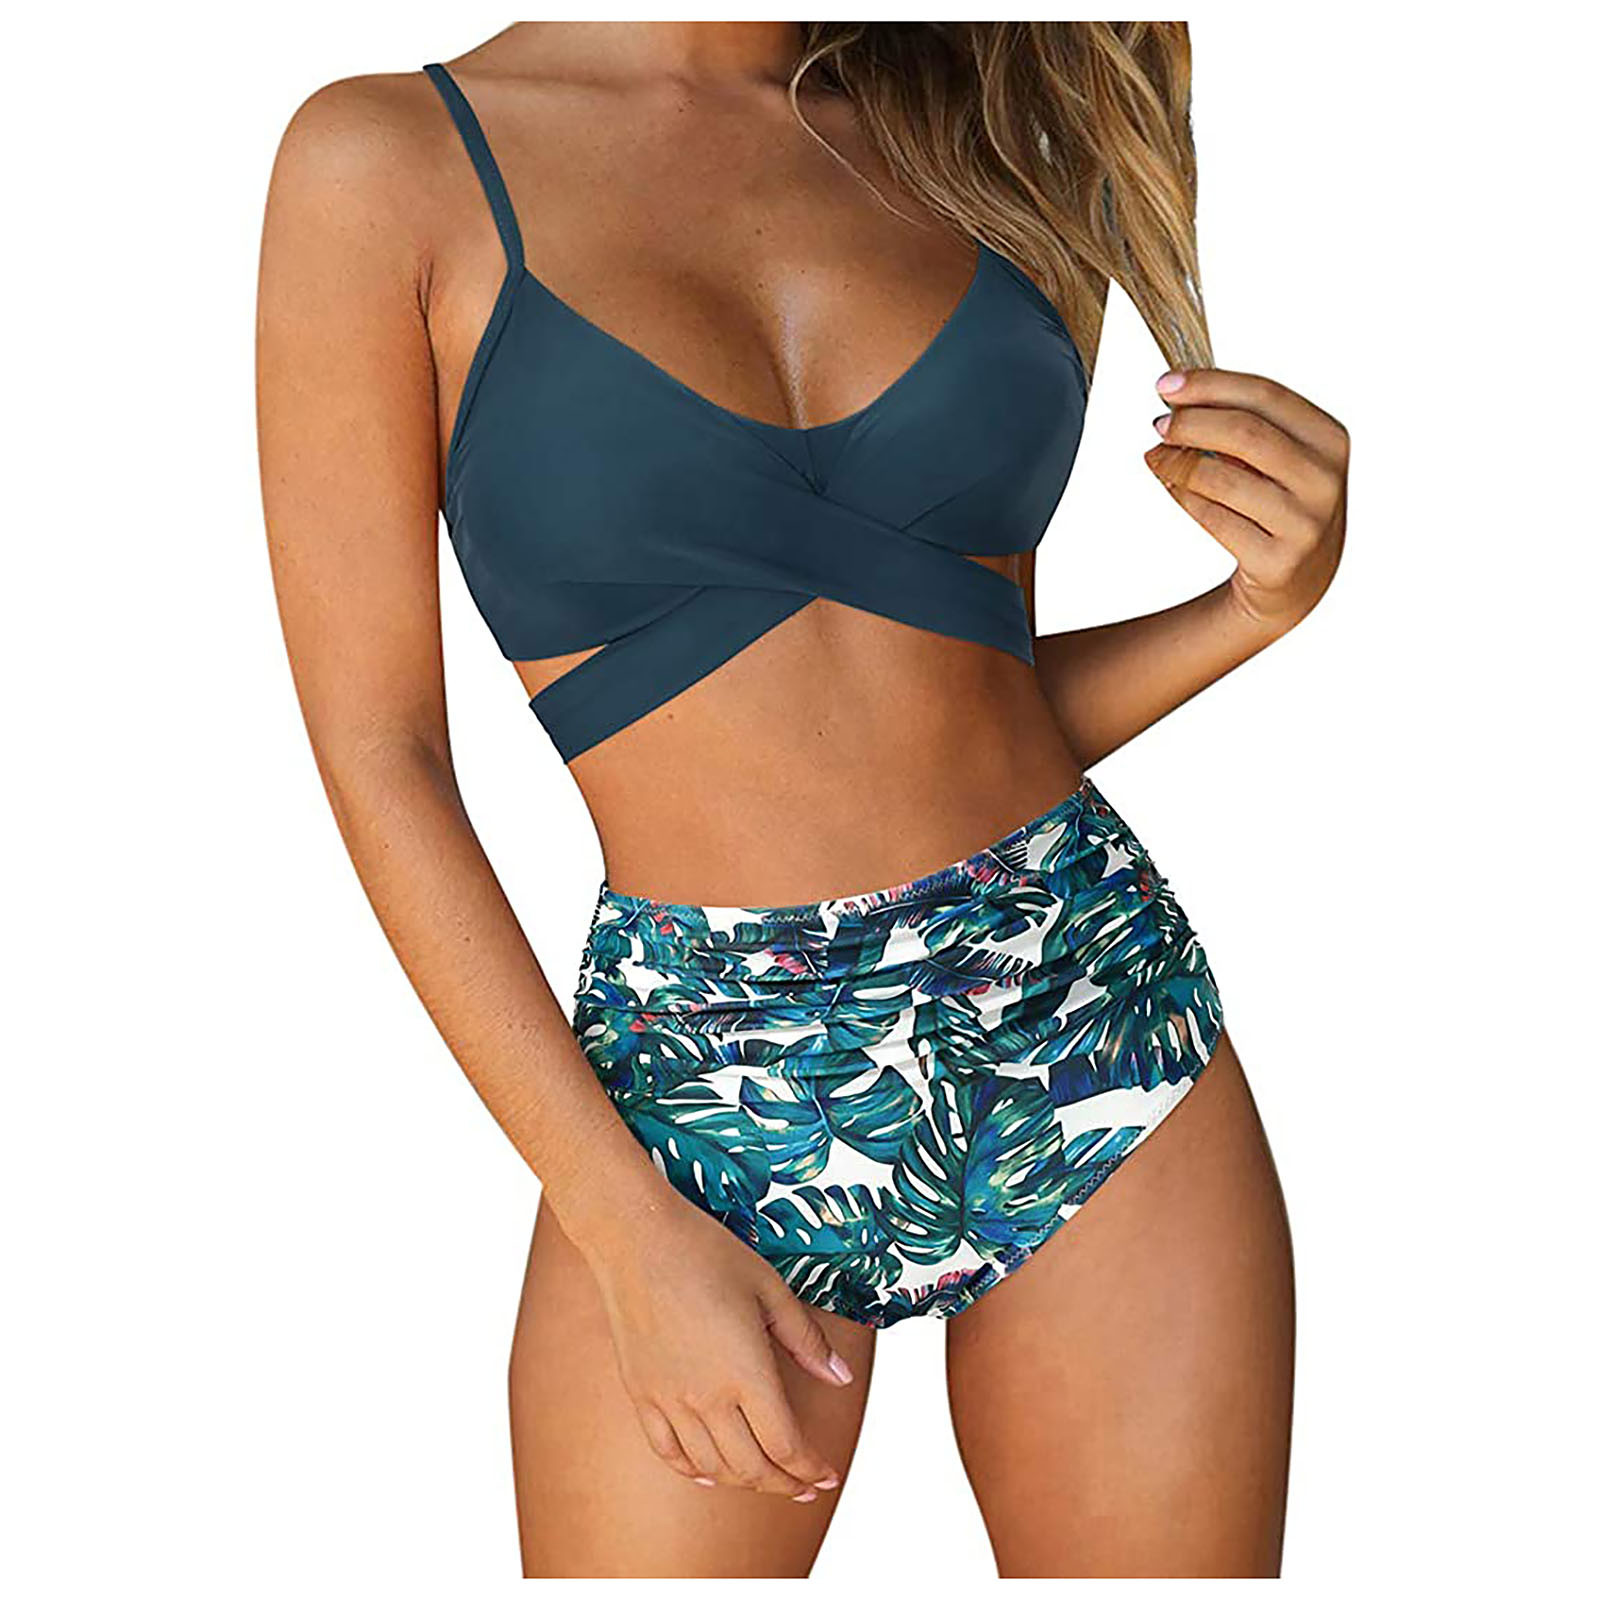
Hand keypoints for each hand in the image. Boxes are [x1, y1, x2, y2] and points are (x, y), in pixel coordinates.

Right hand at [582, 1186, 854, 1501]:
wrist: (635, 1236)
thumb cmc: (706, 1252)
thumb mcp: (770, 1288)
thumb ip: (806, 1340)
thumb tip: (841, 1378)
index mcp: (746, 1372)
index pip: (786, 1445)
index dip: (811, 1468)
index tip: (828, 1474)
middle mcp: (707, 1398)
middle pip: (752, 1466)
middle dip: (785, 1483)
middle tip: (806, 1484)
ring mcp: (669, 1400)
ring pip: (712, 1467)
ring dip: (745, 1481)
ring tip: (767, 1476)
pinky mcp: (641, 1394)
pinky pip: (668, 1452)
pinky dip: (694, 1471)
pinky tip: (710, 1473)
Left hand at [1145, 368, 1348, 636]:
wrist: (1299, 581)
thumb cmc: (1281, 505)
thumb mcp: (1283, 459)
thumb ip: (1246, 424)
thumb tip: (1180, 395)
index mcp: (1330, 440)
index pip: (1265, 395)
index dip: (1210, 385)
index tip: (1166, 385)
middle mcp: (1324, 480)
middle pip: (1244, 433)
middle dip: (1191, 423)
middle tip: (1159, 424)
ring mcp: (1304, 523)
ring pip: (1221, 478)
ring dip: (1177, 463)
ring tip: (1157, 457)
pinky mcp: (1276, 561)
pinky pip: (1213, 518)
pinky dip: (1183, 497)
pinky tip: (1172, 486)